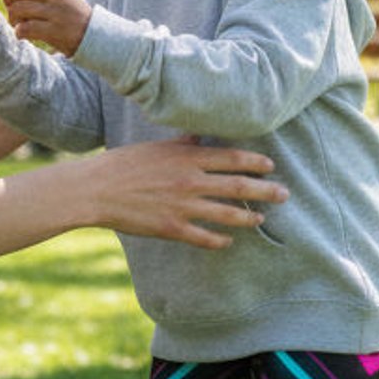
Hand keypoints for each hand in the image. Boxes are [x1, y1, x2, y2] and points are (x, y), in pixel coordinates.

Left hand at [3, 0, 90, 55]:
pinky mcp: (54, 31)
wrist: (97, 37)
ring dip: (12, 17)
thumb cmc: (78, 18)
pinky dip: (19, 32)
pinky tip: (22, 35)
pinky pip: (26, 28)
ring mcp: (55, 14)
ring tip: (16, 24)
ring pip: (20, 8)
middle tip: (10, 8)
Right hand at [88, 140, 283, 247]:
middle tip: (284, 194)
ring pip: (228, 215)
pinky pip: (205, 238)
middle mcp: (190, 181)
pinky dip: (220, 240)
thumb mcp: (154, 147)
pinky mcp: (172, 229)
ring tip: (261, 220)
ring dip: (249, 218)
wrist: (94, 190)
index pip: (232, 158)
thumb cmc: (121, 165)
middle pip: (238, 186)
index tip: (271, 166)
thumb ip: (181, 143)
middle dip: (266, 191)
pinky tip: (228, 241)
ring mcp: (183, 207)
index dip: (256, 163)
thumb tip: (199, 136)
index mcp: (186, 158)